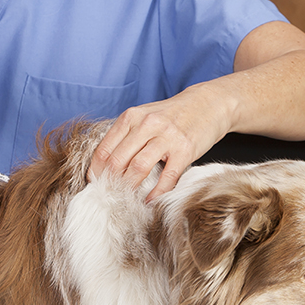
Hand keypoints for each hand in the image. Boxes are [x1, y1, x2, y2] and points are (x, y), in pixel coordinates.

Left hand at [88, 84, 228, 200]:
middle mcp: (147, 124)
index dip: (96, 171)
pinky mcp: (185, 149)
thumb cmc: (172, 115)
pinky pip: (167, 177)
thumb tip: (105, 164)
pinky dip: (157, 193)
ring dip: (130, 188)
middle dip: (110, 183)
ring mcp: (167, 137)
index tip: (95, 184)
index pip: (104, 149)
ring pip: (138, 168)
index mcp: (131, 117)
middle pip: (118, 161)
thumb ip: (126, 135)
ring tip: (127, 199)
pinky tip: (151, 201)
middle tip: (109, 196)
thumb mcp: (144, 116)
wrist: (209, 104)